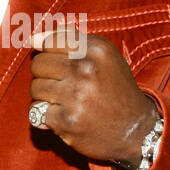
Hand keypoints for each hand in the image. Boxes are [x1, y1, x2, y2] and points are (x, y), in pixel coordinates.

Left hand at [29, 28, 158, 167]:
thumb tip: (33, 38)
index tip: (59, 64)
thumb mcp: (104, 56)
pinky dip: (48, 116)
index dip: (49, 54)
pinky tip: (67, 116)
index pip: (49, 42)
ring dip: (45, 96)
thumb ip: (70, 41)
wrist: (135, 130)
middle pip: (38, 64)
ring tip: (66, 101)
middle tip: (64, 85)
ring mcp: (75, 96)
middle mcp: (86, 70)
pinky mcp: (66, 120)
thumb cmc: (115, 89)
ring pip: (35, 88)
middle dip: (46, 75)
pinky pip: (37, 111)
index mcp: (96, 50)